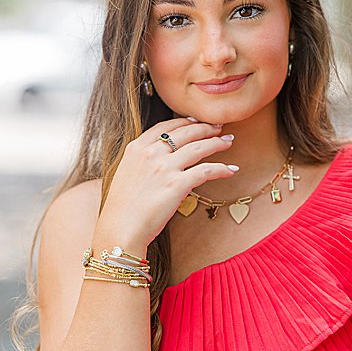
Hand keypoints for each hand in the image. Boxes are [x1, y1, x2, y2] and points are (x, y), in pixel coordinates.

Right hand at [94, 118, 236, 250]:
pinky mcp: (177, 184)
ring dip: (216, 143)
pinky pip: (206, 171)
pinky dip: (221, 169)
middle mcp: (150, 153)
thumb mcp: (125, 175)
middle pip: (184, 132)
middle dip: (205, 128)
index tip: (195, 122)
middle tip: (218, 128)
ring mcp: (164, 167)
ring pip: (198, 147)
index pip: (164, 127)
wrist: (120, 229)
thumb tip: (158, 161)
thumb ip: (141, 162)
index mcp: (136, 149)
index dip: (183, 121)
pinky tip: (230, 170)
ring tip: (228, 142)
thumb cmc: (122, 209)